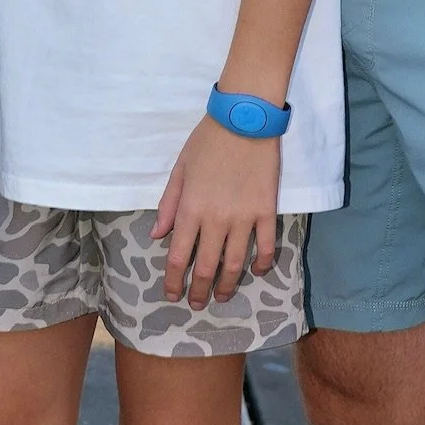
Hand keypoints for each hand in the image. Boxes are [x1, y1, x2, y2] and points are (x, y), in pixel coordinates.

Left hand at [153, 116, 280, 306]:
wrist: (244, 120)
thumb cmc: (207, 142)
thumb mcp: (179, 170)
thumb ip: (169, 205)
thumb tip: (157, 235)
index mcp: (190, 209)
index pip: (178, 256)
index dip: (174, 281)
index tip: (173, 295)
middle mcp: (215, 219)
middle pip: (205, 267)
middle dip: (199, 291)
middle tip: (197, 304)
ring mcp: (243, 218)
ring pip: (235, 263)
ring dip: (227, 285)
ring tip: (222, 296)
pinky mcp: (266, 212)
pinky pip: (266, 246)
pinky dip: (262, 264)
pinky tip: (256, 272)